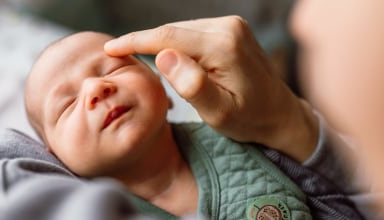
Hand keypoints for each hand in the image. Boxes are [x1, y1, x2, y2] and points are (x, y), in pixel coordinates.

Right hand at [105, 16, 317, 161]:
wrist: (280, 113)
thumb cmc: (250, 119)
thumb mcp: (220, 112)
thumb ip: (193, 85)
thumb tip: (163, 56)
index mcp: (224, 46)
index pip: (168, 37)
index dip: (135, 41)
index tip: (111, 48)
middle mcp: (229, 27)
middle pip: (173, 31)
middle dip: (145, 43)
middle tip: (119, 56)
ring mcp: (232, 25)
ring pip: (181, 30)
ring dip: (161, 45)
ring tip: (143, 62)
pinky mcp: (231, 29)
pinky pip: (193, 32)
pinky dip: (177, 44)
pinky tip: (170, 59)